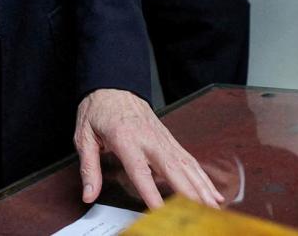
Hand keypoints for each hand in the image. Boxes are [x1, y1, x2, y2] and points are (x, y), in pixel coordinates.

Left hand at [74, 89, 223, 209]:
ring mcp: (162, 139)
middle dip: (189, 193)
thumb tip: (88, 194)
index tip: (159, 211)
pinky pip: (189, 160)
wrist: (113, 85)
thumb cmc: (98, 110)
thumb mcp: (83, 136)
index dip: (151, 192)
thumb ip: (88, 168)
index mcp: (125, 139)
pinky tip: (212, 193)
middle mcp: (148, 139)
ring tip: (214, 209)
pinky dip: (203, 177)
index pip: (140, 171)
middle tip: (202, 213)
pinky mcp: (169, 139)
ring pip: (186, 165)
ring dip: (202, 187)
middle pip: (172, 169)